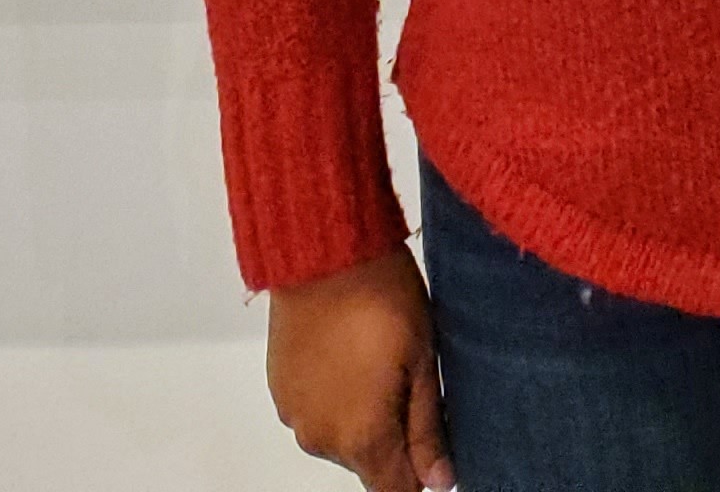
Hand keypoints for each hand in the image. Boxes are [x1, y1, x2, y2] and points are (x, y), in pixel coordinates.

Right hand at [266, 246, 452, 488]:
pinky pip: (315, 409)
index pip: (395, 489)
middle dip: (393, 431)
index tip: (433, 439)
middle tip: (410, 373)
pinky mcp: (279, 388)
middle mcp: (320, 438)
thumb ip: (428, 430)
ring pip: (340, 434)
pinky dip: (334, 392)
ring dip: (361, 411)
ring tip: (377, 354)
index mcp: (361, 439)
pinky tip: (349, 350)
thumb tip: (440, 481)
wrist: (324, 251)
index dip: (420, 471)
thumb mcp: (423, 360)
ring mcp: (295, 414)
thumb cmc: (381, 296)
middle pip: (368, 460)